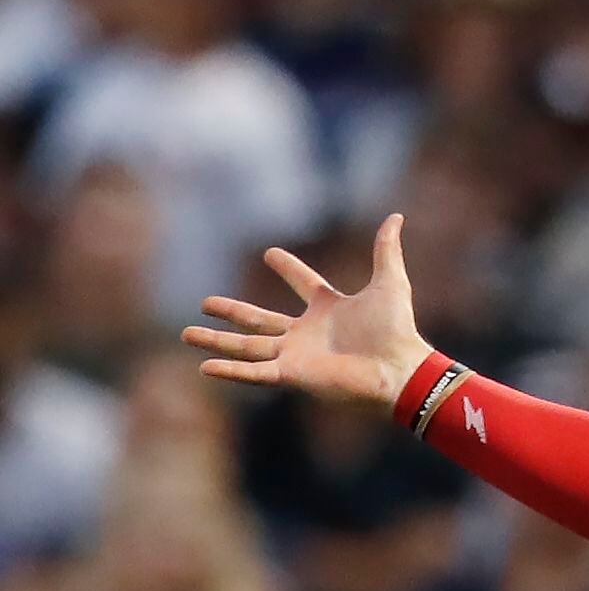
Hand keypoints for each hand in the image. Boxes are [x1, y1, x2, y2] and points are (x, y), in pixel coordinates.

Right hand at [182, 214, 434, 417]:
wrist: (399, 369)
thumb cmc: (396, 330)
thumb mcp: (390, 281)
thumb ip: (386, 249)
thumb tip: (396, 216)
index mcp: (330, 309)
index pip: (305, 283)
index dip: (289, 268)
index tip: (271, 253)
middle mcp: (308, 333)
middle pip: (260, 320)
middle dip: (232, 312)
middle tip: (205, 303)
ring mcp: (297, 355)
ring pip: (247, 345)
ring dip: (216, 341)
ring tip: (186, 333)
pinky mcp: (293, 375)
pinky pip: (255, 372)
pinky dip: (230, 370)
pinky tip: (204, 367)